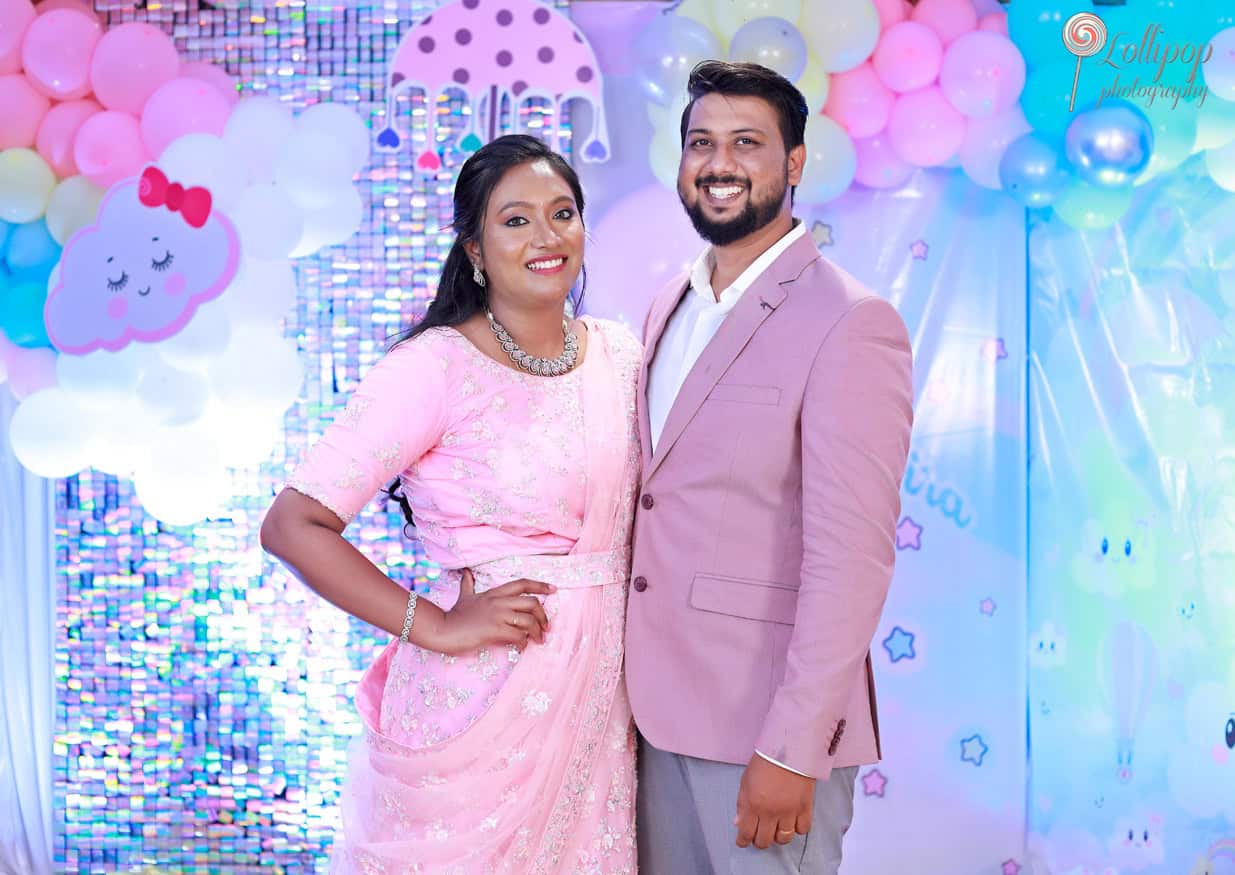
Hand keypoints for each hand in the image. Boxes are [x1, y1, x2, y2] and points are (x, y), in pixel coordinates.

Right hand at [431, 568, 553, 654]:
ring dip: (537, 632)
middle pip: (532, 602)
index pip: (523, 583)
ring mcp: (497, 616)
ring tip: (538, 640)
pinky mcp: (494, 630)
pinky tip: (523, 647)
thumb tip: (467, 572)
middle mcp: (499, 602)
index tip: (553, 589)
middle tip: (545, 627)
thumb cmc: (455, 615)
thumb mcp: (464, 596)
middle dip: (543, 615)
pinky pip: (518, 636)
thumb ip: (468, 584)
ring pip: (528, 620)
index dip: (540, 585)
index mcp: (495, 593)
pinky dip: (524, 642)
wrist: (443, 629)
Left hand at [734, 754, 815, 849]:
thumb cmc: (764, 762)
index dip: (743, 841)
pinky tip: (792, 822)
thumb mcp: (746, 781)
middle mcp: (770, 812)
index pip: (746, 833)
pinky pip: (802, 830)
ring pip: (783, 839)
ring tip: (776, 829)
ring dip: (777, 837)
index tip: (743, 841)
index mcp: (752, 804)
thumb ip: (742, 804)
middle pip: (764, 840)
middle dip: (759, 841)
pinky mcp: (805, 808)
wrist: (789, 749)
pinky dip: (797, 829)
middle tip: (759, 835)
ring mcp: (789, 811)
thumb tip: (739, 823)